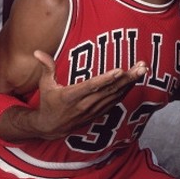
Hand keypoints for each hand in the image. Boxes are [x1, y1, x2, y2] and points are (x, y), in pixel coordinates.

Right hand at [27, 50, 146, 139]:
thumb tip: (37, 51)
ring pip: (115, 95)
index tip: (119, 70)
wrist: (51, 127)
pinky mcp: (98, 112)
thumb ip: (46, 67)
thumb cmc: (48, 102)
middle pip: (109, 90)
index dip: (106, 79)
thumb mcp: (44, 84)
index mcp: (70, 96)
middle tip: (141, 67)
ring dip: (130, 83)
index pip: (91, 86)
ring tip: (142, 70)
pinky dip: (126, 91)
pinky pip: (115, 101)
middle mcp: (84, 104)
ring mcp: (93, 110)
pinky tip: (134, 81)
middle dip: (127, 78)